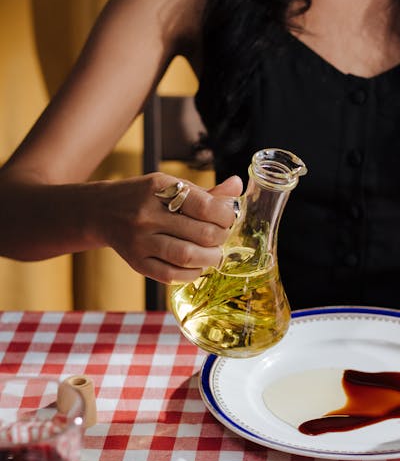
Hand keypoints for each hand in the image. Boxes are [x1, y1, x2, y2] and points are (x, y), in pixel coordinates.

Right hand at [101, 173, 242, 283]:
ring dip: (210, 258)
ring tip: (214, 254)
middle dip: (221, 238)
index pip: (206, 207)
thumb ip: (206, 192)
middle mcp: (147, 215)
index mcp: (160, 189)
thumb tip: (237, 186)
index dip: (226, 216)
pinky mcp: (136, 263)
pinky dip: (192, 273)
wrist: (101, 211)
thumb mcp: (171, 186)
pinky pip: (171, 275)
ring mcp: (140, 241)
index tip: (228, 219)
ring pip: (188, 256)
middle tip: (221, 237)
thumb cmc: (145, 197)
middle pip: (201, 234)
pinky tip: (196, 265)